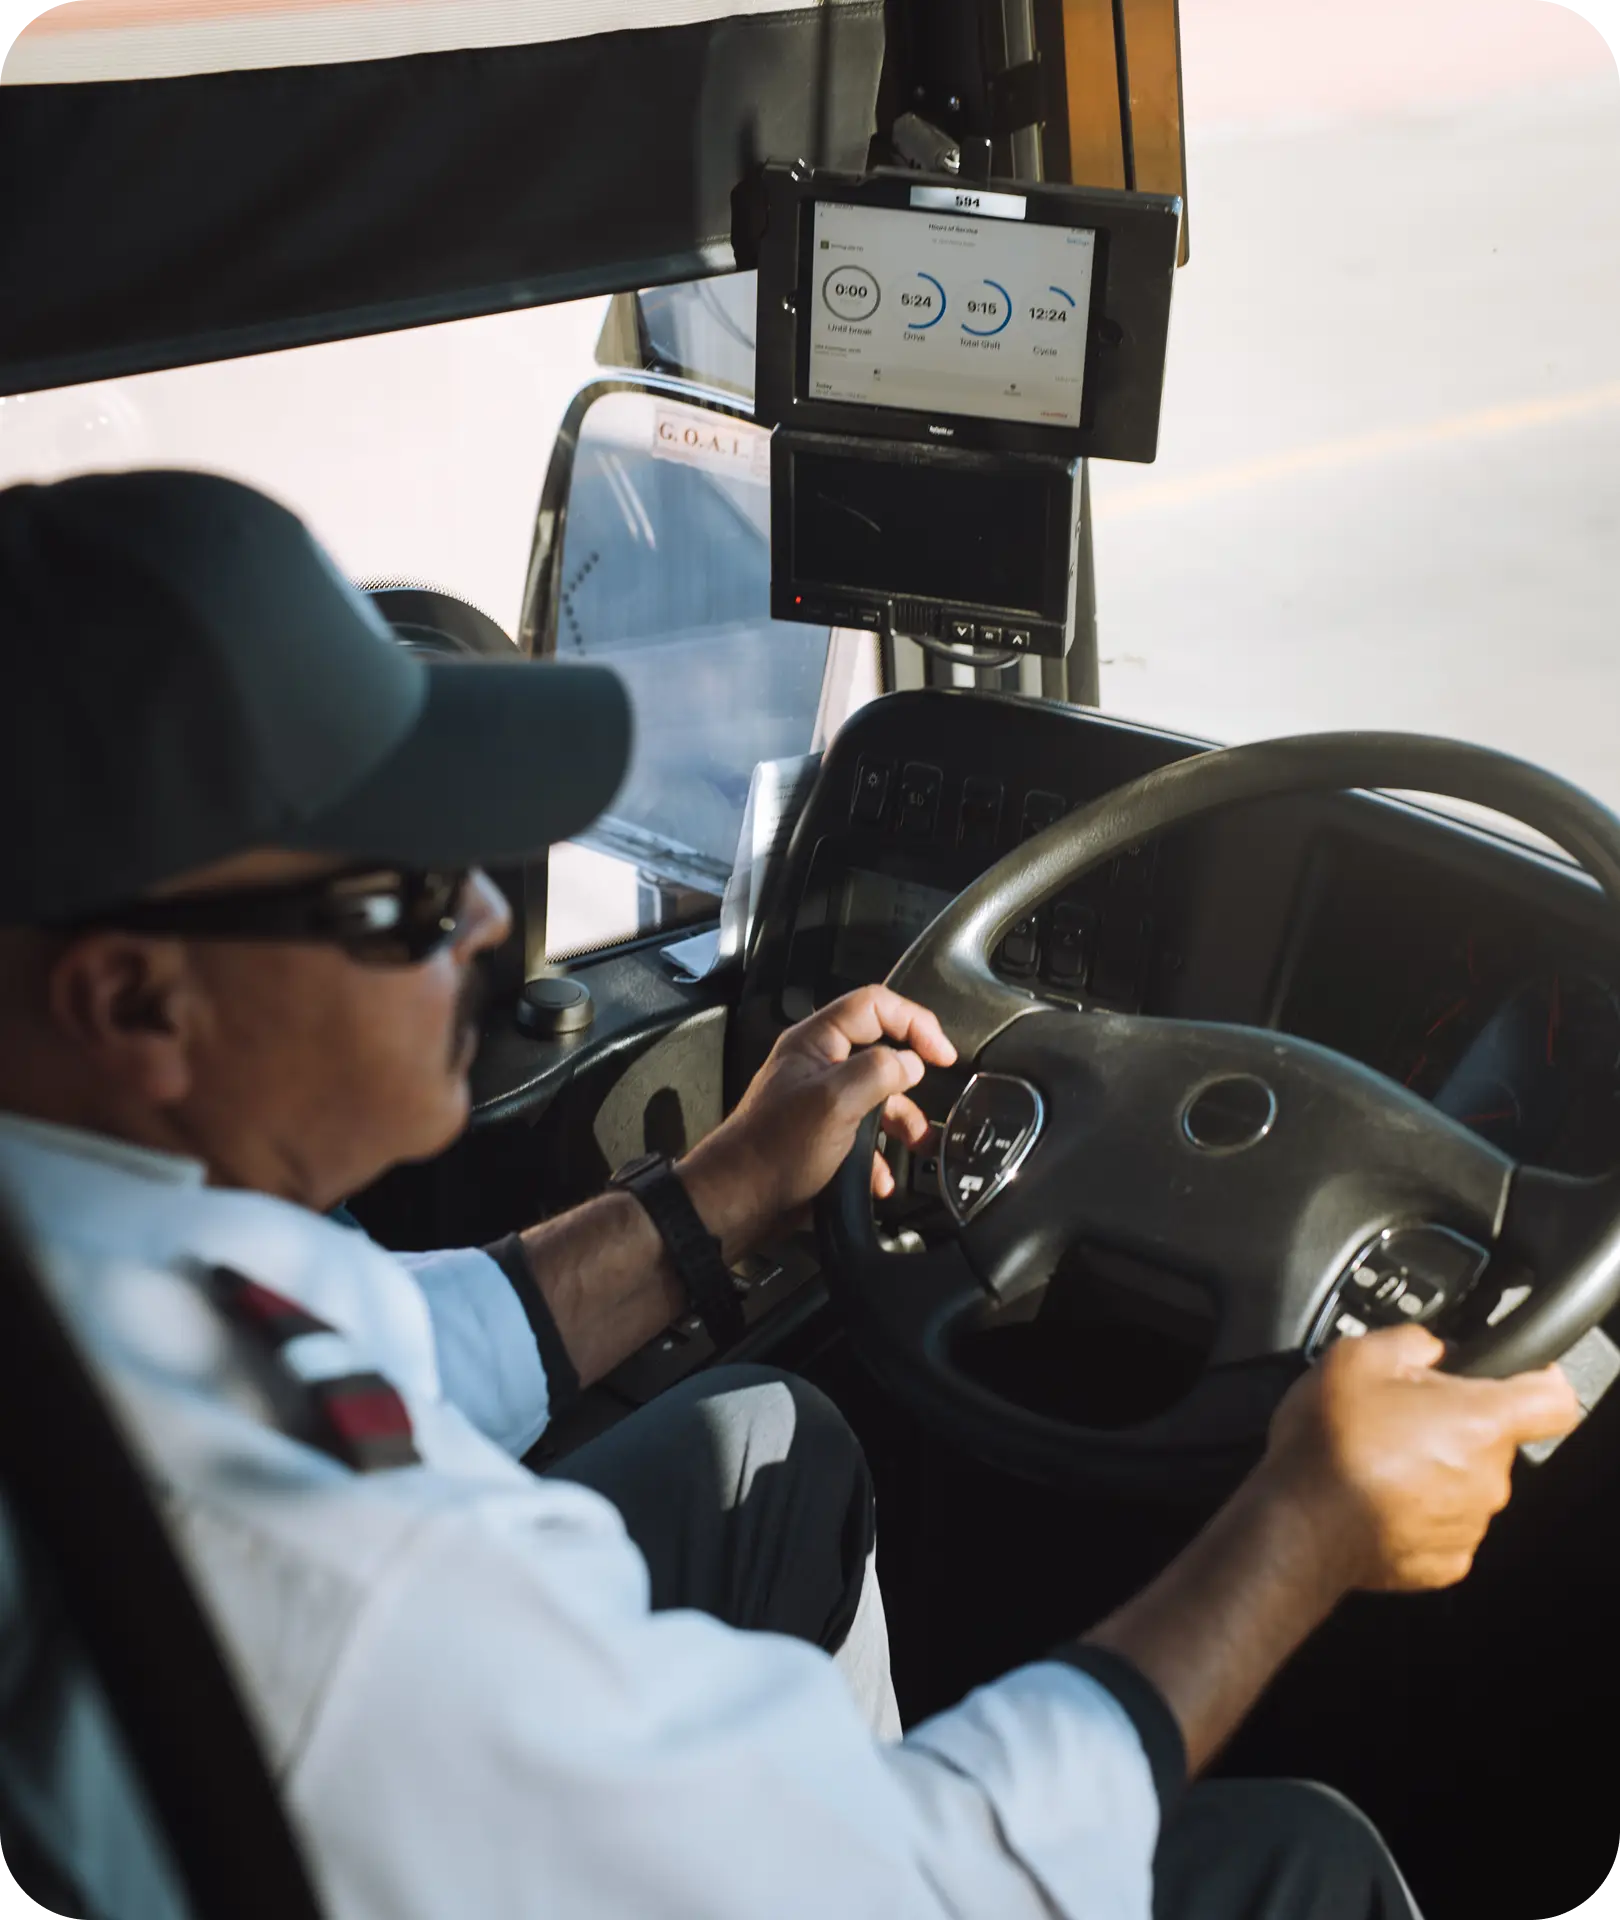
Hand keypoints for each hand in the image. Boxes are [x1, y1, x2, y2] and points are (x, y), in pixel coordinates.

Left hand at [678, 985, 956, 1256]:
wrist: (739, 1204)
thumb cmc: (776, 1148)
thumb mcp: (835, 1101)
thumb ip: (879, 1072)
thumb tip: (911, 1063)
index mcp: (815, 1042)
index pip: (874, 1005)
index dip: (914, 1021)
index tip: (942, 1053)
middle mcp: (819, 1065)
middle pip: (880, 1053)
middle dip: (910, 1082)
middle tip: (934, 1098)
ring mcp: (820, 1102)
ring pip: (876, 1099)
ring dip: (901, 1124)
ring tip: (919, 1146)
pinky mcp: (822, 1136)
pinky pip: (862, 1136)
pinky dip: (878, 1157)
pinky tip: (880, 1179)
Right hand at [1259, 1324, 1580, 1593]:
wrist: (1300, 1523)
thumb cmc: (1331, 1443)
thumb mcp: (1355, 1357)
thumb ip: (1408, 1340)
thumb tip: (1428, 1345)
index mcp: (1479, 1420)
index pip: (1553, 1400)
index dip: (1542, 1383)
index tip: (1523, 1378)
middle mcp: (1489, 1476)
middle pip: (1494, 1440)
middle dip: (1454, 1424)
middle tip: (1400, 1417)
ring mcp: (1470, 1523)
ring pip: (1467, 1483)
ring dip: (1435, 1469)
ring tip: (1378, 1461)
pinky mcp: (1446, 1560)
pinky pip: (1444, 1526)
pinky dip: (1418, 1512)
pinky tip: (1377, 1499)